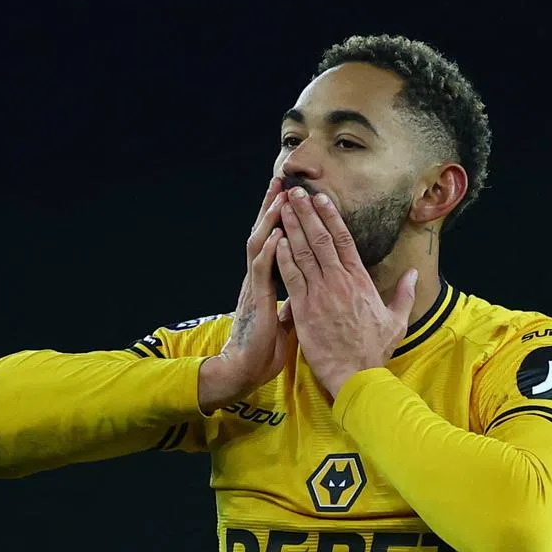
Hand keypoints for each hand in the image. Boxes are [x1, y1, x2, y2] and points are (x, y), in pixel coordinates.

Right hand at [199, 178, 293, 412]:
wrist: (245, 371)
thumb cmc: (264, 349)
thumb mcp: (286, 322)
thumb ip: (293, 303)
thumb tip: (305, 294)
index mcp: (267, 283)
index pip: (275, 243)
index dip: (282, 220)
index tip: (291, 198)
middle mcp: (259, 279)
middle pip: (265, 235)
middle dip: (273, 208)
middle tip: (282, 181)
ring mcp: (255, 288)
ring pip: (260, 245)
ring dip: (269, 221)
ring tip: (279, 197)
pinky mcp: (256, 301)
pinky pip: (261, 271)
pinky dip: (268, 251)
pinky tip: (275, 234)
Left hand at [274, 186, 418, 398]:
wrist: (356, 374)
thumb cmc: (375, 350)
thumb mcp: (397, 320)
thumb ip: (404, 293)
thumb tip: (413, 274)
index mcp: (360, 280)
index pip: (344, 240)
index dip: (331, 216)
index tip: (321, 199)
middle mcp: (339, 281)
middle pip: (320, 238)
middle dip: (306, 212)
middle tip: (295, 191)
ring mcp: (320, 293)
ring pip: (303, 252)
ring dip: (292, 227)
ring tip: (283, 206)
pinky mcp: (303, 309)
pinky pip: (291, 276)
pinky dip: (283, 256)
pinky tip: (276, 238)